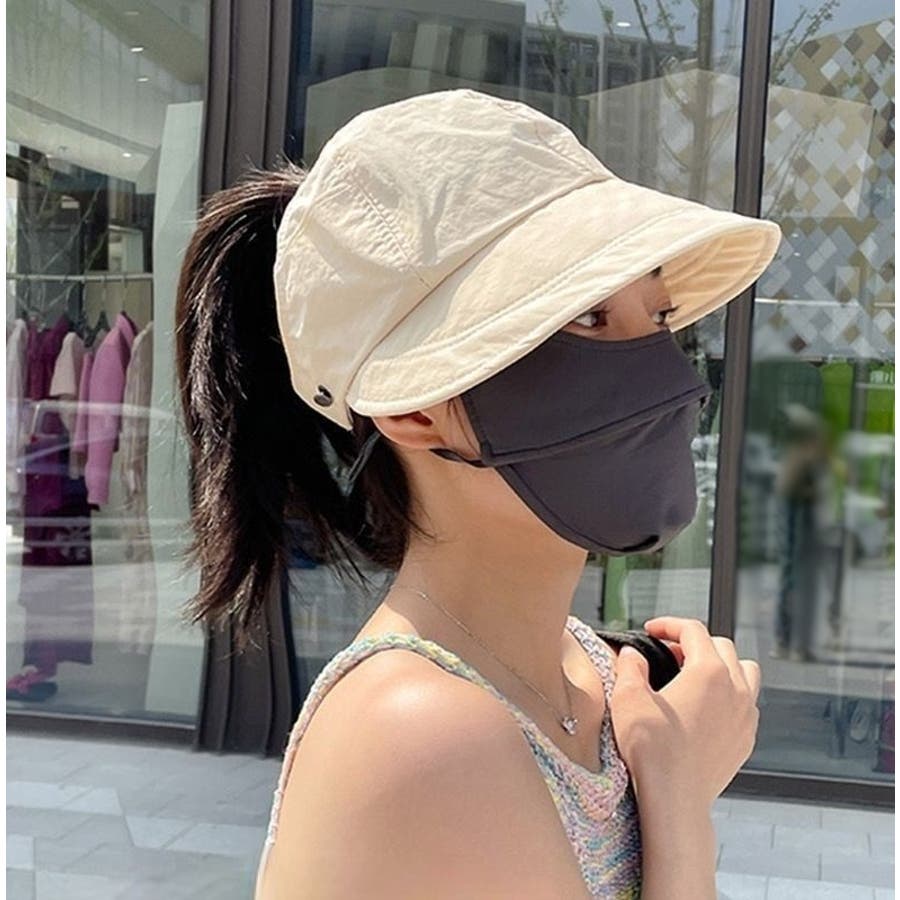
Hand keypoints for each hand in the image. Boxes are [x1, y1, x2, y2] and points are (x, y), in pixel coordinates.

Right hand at [607, 616, 760, 813]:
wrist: (675, 799)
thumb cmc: (651, 750)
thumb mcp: (628, 698)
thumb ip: (630, 666)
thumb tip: (633, 654)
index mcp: (709, 672)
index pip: (693, 630)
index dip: (668, 624)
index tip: (651, 630)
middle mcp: (736, 688)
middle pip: (722, 646)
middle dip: (694, 643)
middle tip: (668, 653)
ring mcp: (746, 715)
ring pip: (745, 672)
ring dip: (721, 665)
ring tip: (694, 676)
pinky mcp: (746, 739)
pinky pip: (746, 703)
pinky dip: (729, 695)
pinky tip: (704, 708)